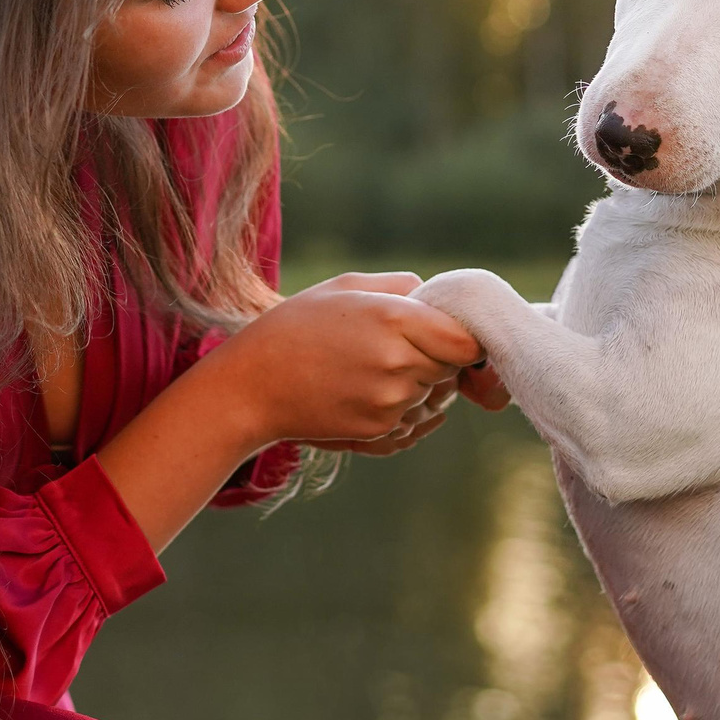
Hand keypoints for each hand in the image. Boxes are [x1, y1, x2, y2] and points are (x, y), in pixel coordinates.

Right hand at [199, 271, 480, 449]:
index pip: (467, 340)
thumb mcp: (348, 287)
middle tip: (404, 344)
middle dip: (442, 358)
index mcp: (396, 320)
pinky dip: (406, 409)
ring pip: (437, 397)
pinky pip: (417, 422)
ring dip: (424, 385)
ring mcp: (391, 404)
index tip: (448, 330)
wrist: (252, 385)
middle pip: (455, 369)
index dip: (465, 336)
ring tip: (377, 367)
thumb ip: (404, 287)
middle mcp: (399, 366)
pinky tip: (369, 391)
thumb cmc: (296, 326)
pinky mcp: (380, 433)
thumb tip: (440, 299)